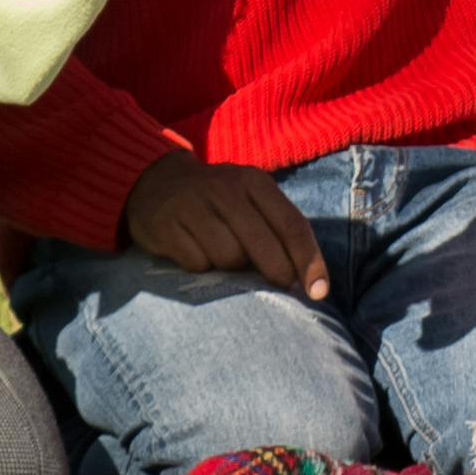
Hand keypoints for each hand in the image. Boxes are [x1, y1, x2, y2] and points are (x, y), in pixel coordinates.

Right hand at [123, 151, 329, 300]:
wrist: (156, 181)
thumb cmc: (216, 200)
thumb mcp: (249, 199)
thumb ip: (276, 229)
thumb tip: (305, 280)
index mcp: (254, 182)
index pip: (292, 225)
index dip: (309, 261)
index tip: (319, 293)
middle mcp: (226, 189)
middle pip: (263, 245)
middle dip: (276, 272)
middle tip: (278, 285)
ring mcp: (194, 206)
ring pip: (229, 258)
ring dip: (230, 269)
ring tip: (221, 255)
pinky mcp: (166, 225)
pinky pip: (197, 263)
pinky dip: (201, 266)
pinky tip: (194, 251)